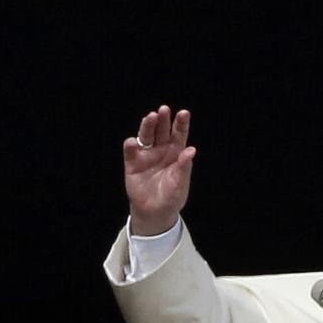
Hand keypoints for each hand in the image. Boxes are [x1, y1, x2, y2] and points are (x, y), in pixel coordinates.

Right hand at [123, 105, 196, 234]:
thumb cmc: (172, 196)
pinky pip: (130, 151)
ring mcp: (146, 155)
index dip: (181, 124)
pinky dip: (131, 145)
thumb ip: (184, 167)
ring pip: (146, 136)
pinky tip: (133, 142)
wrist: (155, 212)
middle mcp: (161, 150)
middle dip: (162, 120)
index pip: (179, 135)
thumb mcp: (180, 183)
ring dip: (147, 126)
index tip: (184, 113)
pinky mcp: (132, 163)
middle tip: (163, 110)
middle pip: (161, 131)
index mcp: (175, 153)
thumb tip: (191, 150)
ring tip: (150, 117)